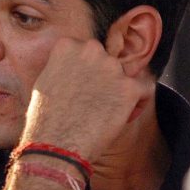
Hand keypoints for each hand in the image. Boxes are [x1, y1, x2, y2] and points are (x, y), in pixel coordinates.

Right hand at [23, 38, 153, 159]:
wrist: (55, 143)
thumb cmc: (44, 118)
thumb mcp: (44, 81)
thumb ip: (62, 66)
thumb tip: (73, 68)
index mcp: (66, 46)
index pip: (84, 49)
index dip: (85, 69)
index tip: (81, 84)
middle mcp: (91, 50)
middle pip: (106, 59)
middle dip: (103, 76)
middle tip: (94, 98)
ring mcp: (112, 68)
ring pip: (125, 74)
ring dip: (119, 90)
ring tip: (106, 111)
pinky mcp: (129, 88)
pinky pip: (144, 88)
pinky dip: (138, 102)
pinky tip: (124, 115)